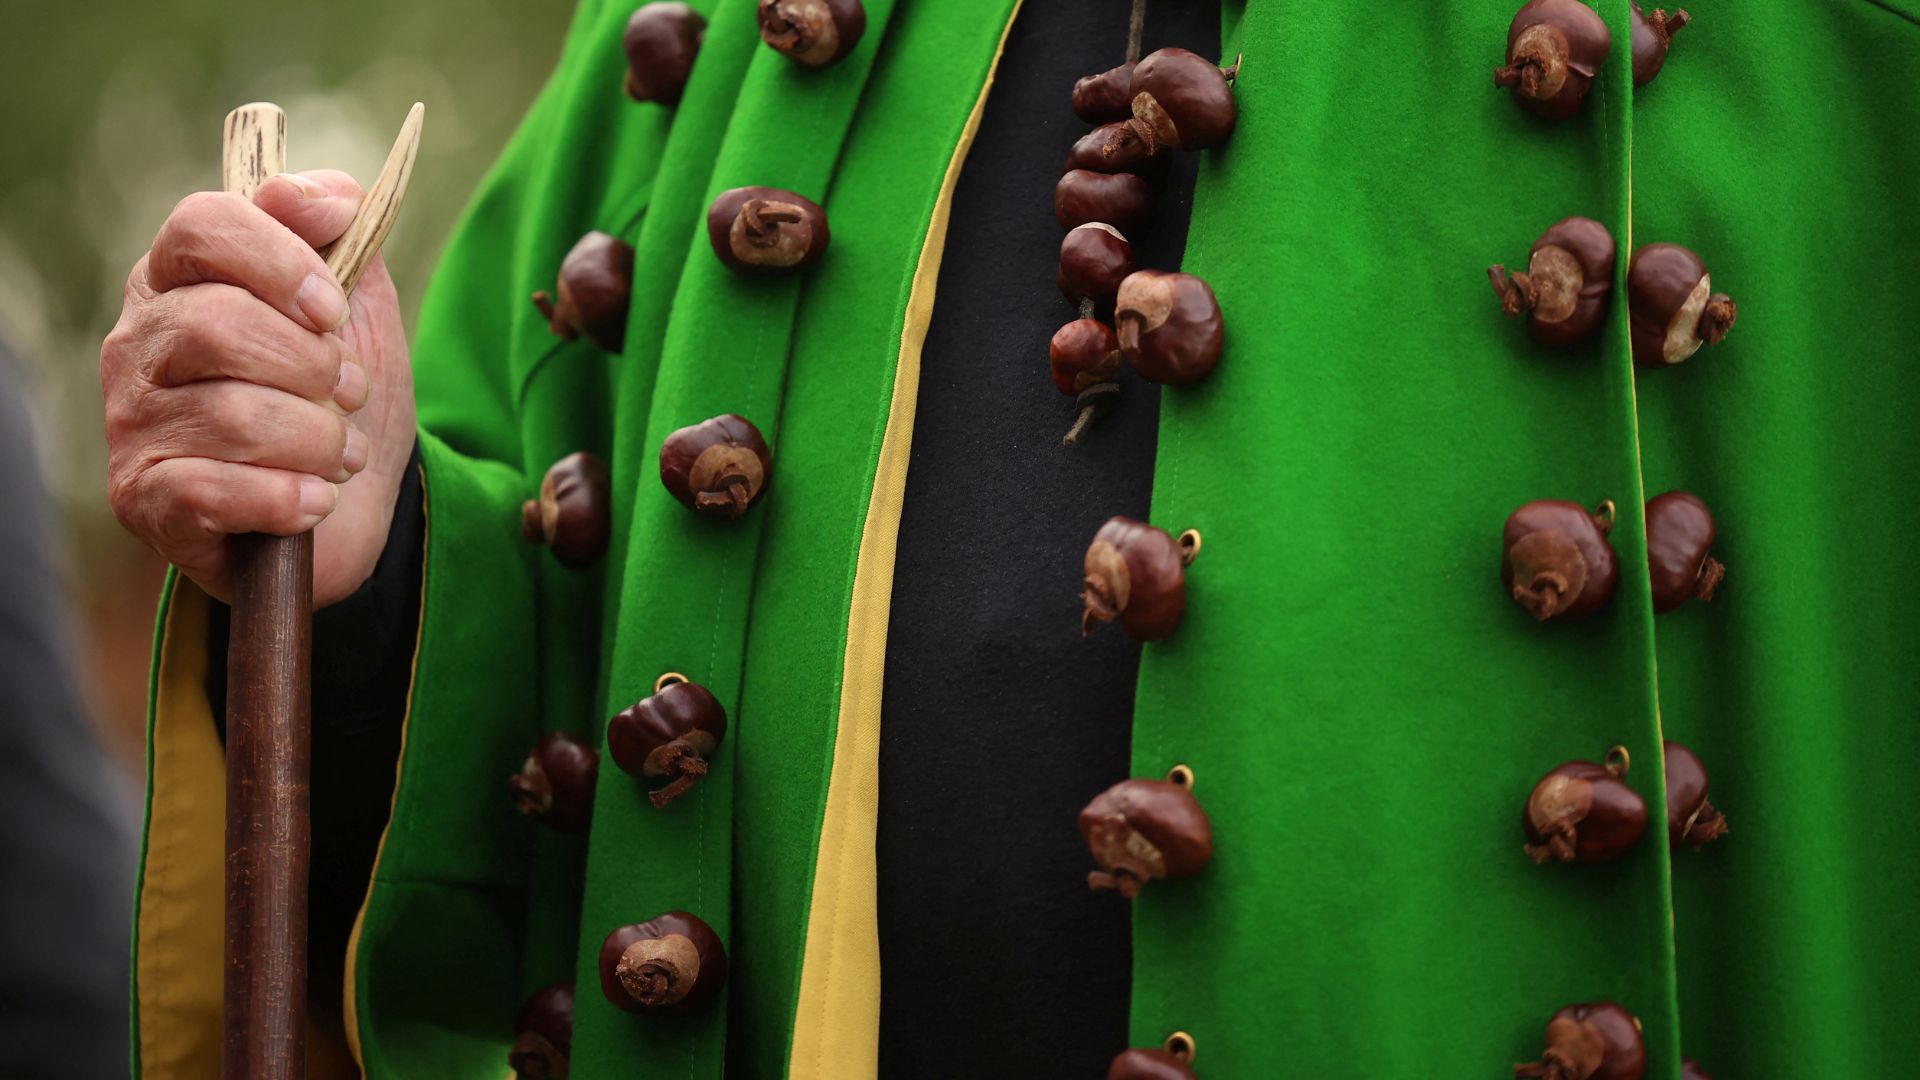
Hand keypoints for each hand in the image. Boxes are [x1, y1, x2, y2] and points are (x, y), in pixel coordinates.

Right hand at [101, 171, 417, 606]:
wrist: (344, 506)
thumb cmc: (336, 396)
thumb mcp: (357, 308)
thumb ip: (344, 236)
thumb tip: (322, 196)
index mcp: (182, 277)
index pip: (205, 225)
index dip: (281, 260)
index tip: (334, 309)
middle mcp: (139, 341)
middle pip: (221, 324)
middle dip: (314, 365)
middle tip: (350, 392)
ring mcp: (133, 421)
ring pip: (234, 416)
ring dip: (319, 439)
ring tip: (342, 453)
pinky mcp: (143, 498)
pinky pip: (213, 491)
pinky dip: (285, 497)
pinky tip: (314, 499)